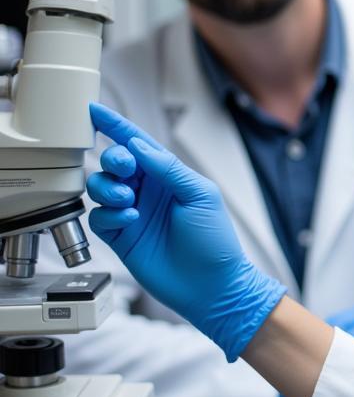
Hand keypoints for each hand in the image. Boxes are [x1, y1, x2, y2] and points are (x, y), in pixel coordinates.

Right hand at [87, 103, 285, 360]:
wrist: (211, 285)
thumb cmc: (215, 242)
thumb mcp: (200, 196)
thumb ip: (169, 169)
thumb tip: (140, 146)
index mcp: (169, 176)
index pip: (139, 144)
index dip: (116, 127)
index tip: (95, 110)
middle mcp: (148, 191)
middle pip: (114, 162)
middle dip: (114, 159)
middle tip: (126, 169)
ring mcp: (132, 213)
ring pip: (100, 187)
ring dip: (108, 188)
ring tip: (129, 201)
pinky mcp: (121, 237)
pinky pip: (99, 217)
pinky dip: (108, 215)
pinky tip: (128, 220)